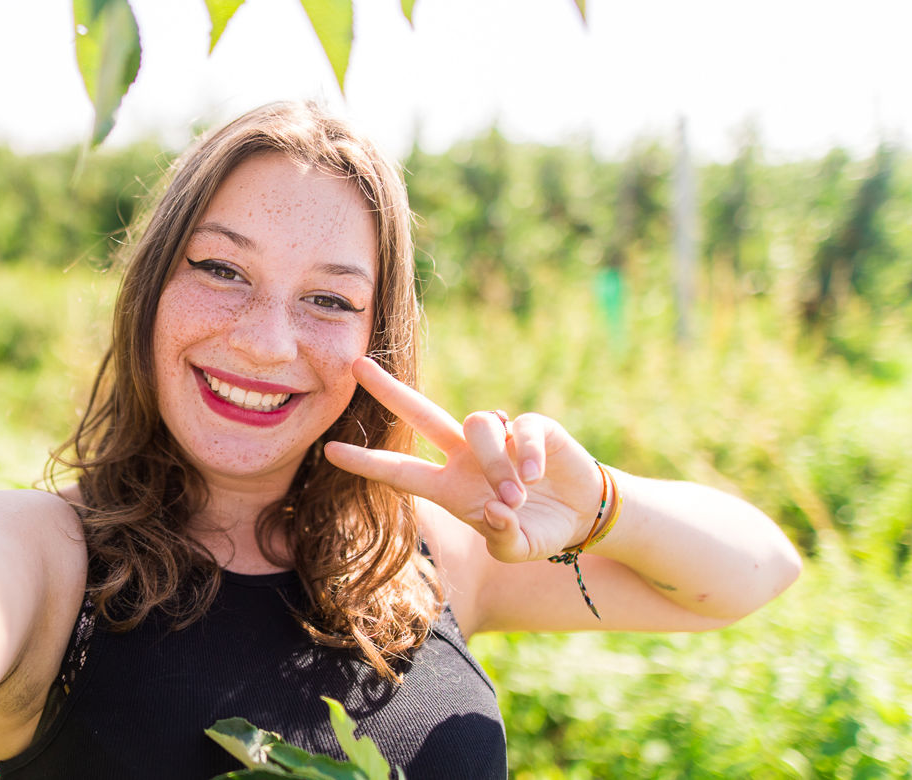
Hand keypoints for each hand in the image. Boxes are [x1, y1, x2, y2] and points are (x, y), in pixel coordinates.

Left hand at [324, 357, 605, 562]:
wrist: (583, 516)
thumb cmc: (537, 530)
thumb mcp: (518, 547)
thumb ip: (504, 539)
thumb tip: (495, 511)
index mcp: (450, 487)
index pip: (400, 472)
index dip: (366, 462)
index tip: (329, 451)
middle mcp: (465, 455)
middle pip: (419, 413)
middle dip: (388, 390)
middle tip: (355, 364)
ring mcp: (498, 438)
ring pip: (477, 425)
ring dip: (495, 463)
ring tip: (516, 495)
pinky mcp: (532, 427)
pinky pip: (519, 429)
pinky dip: (525, 454)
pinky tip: (536, 476)